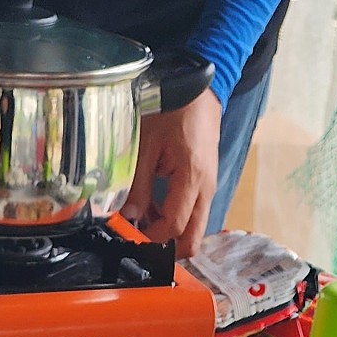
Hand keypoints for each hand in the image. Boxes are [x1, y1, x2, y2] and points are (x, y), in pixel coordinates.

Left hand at [122, 89, 221, 259]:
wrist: (198, 89)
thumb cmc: (173, 109)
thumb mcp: (146, 145)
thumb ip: (137, 185)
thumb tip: (127, 216)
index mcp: (193, 177)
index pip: (174, 227)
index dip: (151, 238)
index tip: (131, 235)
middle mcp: (207, 188)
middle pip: (193, 239)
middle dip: (168, 247)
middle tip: (141, 240)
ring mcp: (209, 187)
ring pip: (194, 229)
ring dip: (169, 232)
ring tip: (143, 220)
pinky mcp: (206, 184)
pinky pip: (193, 213)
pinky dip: (174, 218)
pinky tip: (153, 208)